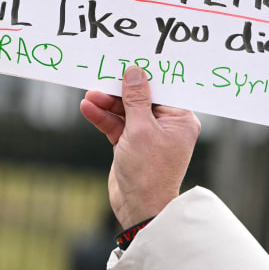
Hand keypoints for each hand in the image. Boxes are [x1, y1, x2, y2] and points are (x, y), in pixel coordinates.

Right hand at [80, 65, 200, 228]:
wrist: (139, 208)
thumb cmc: (149, 171)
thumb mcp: (140, 129)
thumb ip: (135, 98)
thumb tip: (134, 71)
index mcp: (180, 120)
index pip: (161, 89)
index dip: (143, 76)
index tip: (127, 61)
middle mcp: (166, 125)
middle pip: (141, 98)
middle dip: (119, 91)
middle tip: (101, 79)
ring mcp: (148, 135)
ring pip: (126, 111)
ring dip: (107, 104)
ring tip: (89, 96)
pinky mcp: (131, 144)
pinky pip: (117, 125)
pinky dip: (104, 118)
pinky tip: (88, 109)